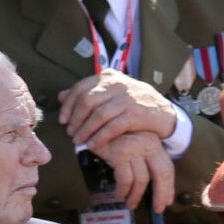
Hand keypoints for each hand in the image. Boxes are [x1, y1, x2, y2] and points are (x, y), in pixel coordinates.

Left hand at [58, 70, 179, 152]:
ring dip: (85, 130)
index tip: (63, 120)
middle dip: (75, 120)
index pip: (80, 88)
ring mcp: (126, 99)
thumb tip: (60, 96)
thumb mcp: (110, 94)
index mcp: (108, 77)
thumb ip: (87, 93)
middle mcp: (116, 84)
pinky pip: (112, 127)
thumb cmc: (133, 104)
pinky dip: (100, 137)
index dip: (68, 105)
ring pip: (98, 115)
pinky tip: (93, 145)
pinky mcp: (135, 114)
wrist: (163, 112)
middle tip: (71, 133)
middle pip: (87, 101)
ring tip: (78, 141)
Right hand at [92, 132, 175, 212]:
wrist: (93, 125)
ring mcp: (134, 147)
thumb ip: (143, 161)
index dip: (168, 187)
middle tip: (157, 209)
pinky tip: (119, 195)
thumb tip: (152, 188)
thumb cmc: (112, 138)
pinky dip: (123, 190)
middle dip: (160, 194)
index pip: (167, 167)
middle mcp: (147, 143)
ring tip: (130, 204)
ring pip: (142, 180)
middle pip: (161, 173)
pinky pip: (125, 179)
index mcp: (154, 142)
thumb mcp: (133, 146)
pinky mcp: (120, 152)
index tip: (166, 201)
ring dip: (135, 196)